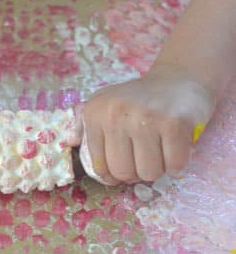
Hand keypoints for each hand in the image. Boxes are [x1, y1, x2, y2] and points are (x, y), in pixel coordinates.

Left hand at [79, 64, 214, 184]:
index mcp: (95, 113)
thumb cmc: (138, 101)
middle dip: (135, 174)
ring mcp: (146, 118)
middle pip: (124, 172)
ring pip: (149, 173)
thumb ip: (84, 128)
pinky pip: (175, 165)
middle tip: (144, 158)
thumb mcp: (104, 106)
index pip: (99, 165)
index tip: (124, 168)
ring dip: (157, 169)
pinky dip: (177, 164)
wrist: (178, 79)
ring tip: (159, 151)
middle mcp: (116, 114)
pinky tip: (175, 148)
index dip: (113, 174)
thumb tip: (73, 147)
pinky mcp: (175, 123)